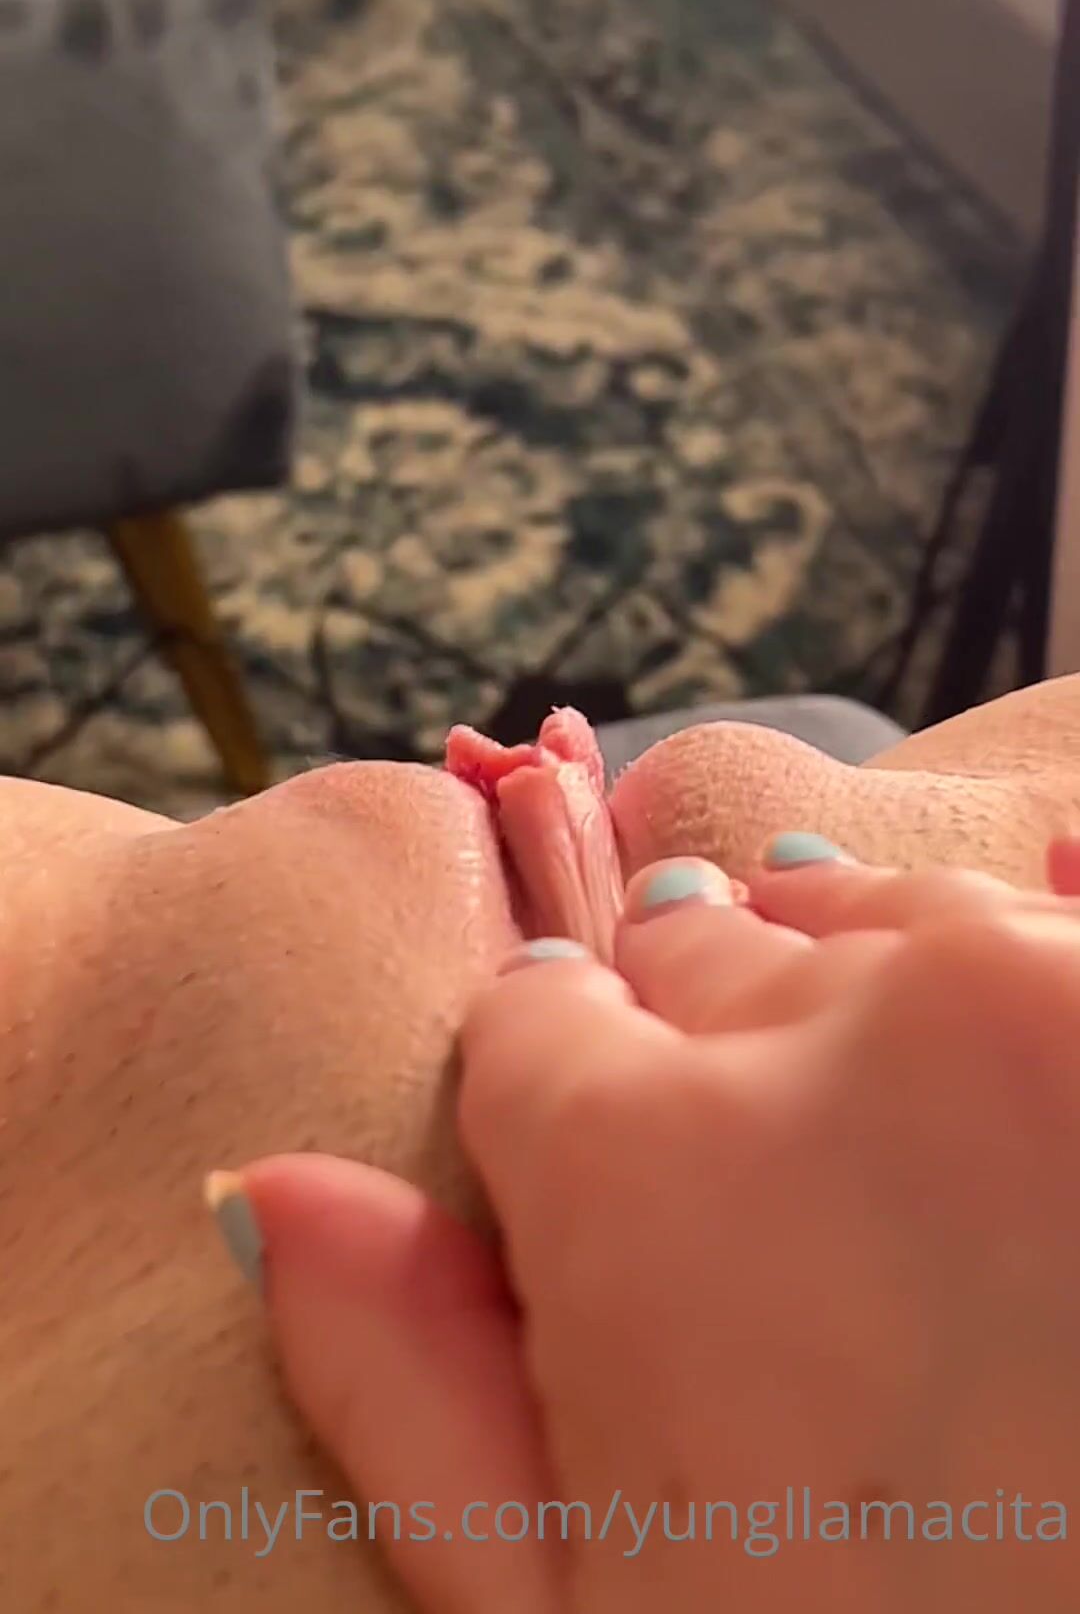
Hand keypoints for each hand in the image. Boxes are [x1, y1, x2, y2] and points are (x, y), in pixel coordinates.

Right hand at [222, 844, 1079, 1612]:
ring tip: (919, 1175)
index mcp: (650, 1165)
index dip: (561, 1120)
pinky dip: (1025, 945)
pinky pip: (1048, 892)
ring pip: (858, 912)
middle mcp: (841, 1021)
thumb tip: (271, 1192)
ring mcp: (1037, 992)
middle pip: (694, 953)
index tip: (619, 1203)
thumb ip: (410, 1386)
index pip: (531, 1021)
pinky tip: (1028, 1034)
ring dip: (857, 1007)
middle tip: (790, 1221)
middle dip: (703, 1059)